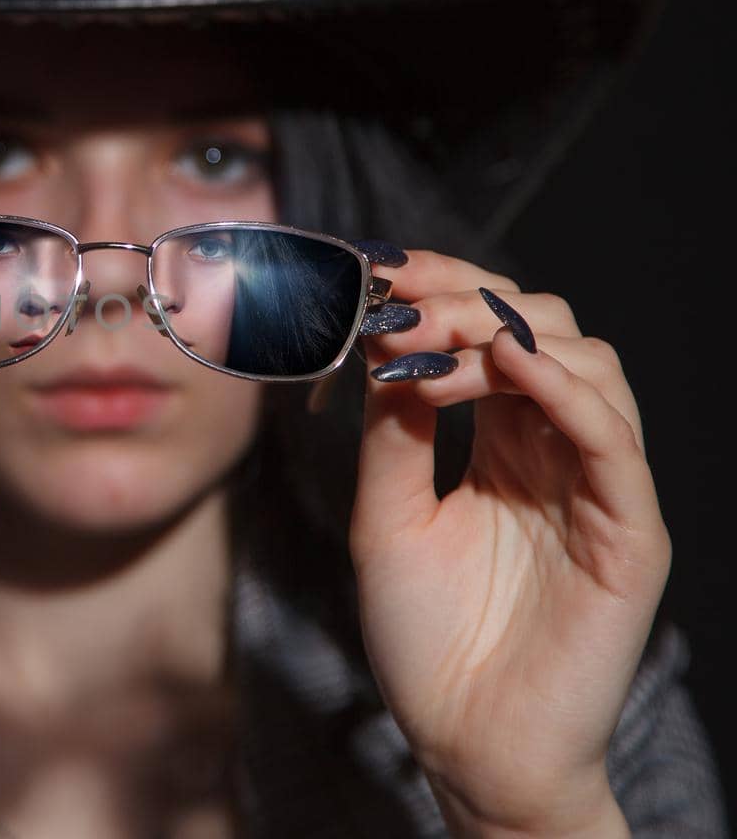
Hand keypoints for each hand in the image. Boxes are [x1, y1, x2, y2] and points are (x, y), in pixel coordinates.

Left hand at [349, 250, 668, 836]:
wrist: (463, 740)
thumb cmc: (425, 637)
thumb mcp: (386, 515)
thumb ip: (393, 432)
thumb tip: (385, 338)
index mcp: (504, 443)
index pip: (490, 335)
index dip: (445, 291)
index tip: (380, 270)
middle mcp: (556, 452)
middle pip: (541, 330)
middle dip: (466, 301)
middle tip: (400, 302)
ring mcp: (598, 487)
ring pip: (587, 365)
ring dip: (503, 335)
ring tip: (430, 343)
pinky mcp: (630, 531)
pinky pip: (614, 440)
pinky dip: (567, 389)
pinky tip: (509, 363)